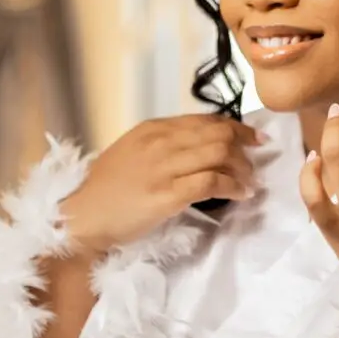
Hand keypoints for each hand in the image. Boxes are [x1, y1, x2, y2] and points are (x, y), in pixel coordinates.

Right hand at [60, 113, 266, 256]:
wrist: (82, 217)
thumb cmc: (107, 190)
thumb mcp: (134, 153)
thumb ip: (165, 144)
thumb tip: (202, 146)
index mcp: (153, 129)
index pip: (206, 120)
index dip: (237, 127)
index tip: (255, 137)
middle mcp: (160, 142)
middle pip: (218, 134)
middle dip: (245, 147)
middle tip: (256, 163)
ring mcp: (164, 167)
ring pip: (220, 153)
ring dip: (243, 169)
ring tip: (250, 182)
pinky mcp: (167, 194)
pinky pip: (212, 181)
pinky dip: (234, 186)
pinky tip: (241, 194)